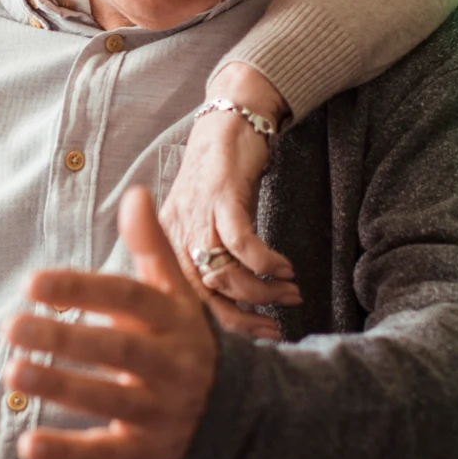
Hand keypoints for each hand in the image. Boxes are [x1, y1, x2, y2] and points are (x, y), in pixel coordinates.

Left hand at [3, 186, 218, 458]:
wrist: (237, 415)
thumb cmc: (184, 343)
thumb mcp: (175, 297)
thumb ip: (153, 248)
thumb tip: (136, 193)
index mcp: (173, 322)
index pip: (128, 300)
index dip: (81, 290)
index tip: (32, 283)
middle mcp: (171, 366)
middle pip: (117, 350)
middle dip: (64, 338)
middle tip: (11, 326)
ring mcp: (160, 411)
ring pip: (109, 400)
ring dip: (60, 388)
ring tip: (12, 373)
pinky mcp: (146, 451)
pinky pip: (105, 453)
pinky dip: (66, 451)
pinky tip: (26, 445)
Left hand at [159, 62, 301, 339]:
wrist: (228, 120)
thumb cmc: (219, 175)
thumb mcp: (204, 220)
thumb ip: (208, 257)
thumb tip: (232, 300)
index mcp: (167, 246)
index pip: (185, 302)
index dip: (220, 327)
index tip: (253, 338)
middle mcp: (175, 235)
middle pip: (201, 296)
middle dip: (241, 318)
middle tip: (273, 329)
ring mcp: (197, 215)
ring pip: (223, 273)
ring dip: (261, 291)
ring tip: (290, 294)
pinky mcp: (221, 196)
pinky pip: (241, 241)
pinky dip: (264, 262)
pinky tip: (284, 269)